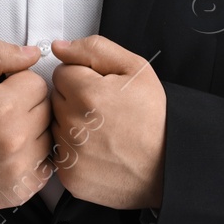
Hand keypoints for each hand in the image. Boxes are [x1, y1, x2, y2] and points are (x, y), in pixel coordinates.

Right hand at [0, 39, 55, 211]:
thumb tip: (33, 53)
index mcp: (0, 107)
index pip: (37, 82)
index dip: (18, 84)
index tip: (0, 93)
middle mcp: (15, 138)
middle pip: (46, 107)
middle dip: (27, 105)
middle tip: (0, 114)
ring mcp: (21, 166)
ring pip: (49, 134)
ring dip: (33, 131)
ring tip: (4, 133)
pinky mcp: (25, 188)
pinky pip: (48, 162)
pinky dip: (33, 156)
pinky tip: (10, 154)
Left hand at [49, 35, 165, 209]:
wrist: (167, 164)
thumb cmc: (154, 117)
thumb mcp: (135, 68)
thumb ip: (94, 49)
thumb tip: (60, 47)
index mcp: (87, 93)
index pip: (61, 72)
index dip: (83, 77)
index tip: (101, 89)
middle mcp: (73, 124)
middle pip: (56, 98)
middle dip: (75, 99)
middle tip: (104, 110)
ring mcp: (70, 153)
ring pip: (56, 125)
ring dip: (72, 124)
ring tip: (102, 131)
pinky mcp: (69, 176)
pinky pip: (59, 153)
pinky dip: (73, 150)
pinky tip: (96, 150)